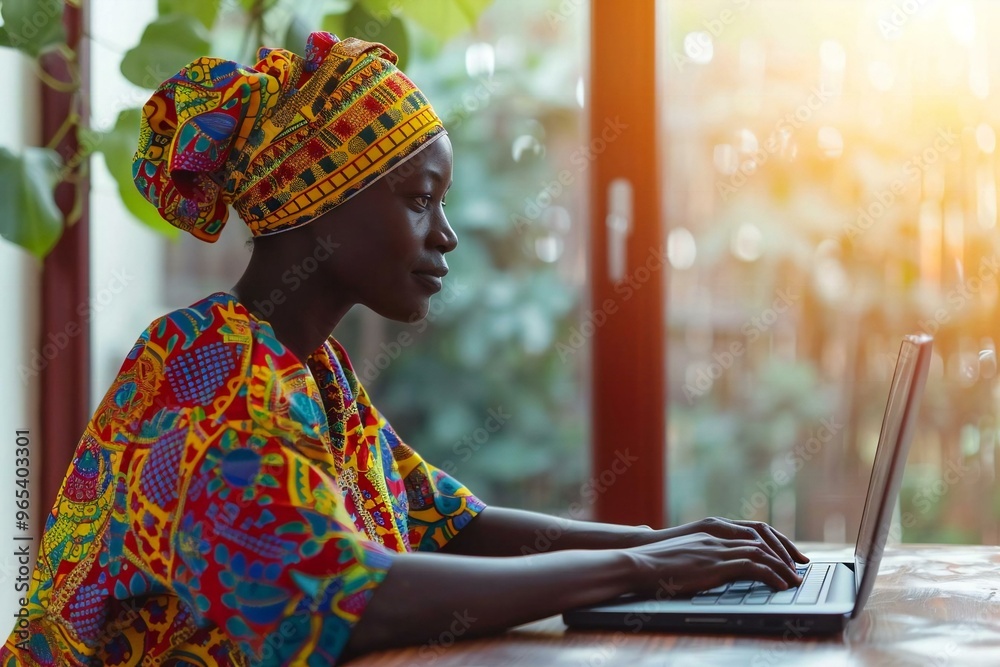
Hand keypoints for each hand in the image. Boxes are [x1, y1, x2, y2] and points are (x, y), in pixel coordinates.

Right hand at [625, 530, 802, 597]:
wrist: (640, 562)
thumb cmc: (653, 562)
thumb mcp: (680, 555)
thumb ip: (695, 555)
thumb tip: (698, 566)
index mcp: (709, 531)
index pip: (749, 531)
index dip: (770, 542)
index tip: (784, 554)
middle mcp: (716, 535)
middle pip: (761, 537)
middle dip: (784, 551)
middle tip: (800, 565)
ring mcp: (717, 548)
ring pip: (761, 551)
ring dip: (782, 565)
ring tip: (795, 579)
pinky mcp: (716, 563)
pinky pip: (753, 566)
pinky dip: (772, 575)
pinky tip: (780, 585)